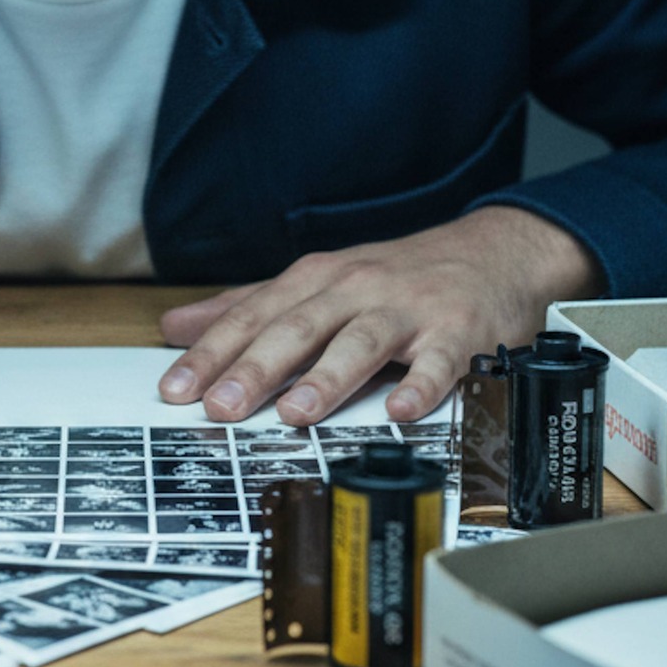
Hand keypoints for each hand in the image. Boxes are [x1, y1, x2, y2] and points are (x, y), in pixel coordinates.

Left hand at [157, 206, 602, 424]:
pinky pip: (439, 362)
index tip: (175, 387)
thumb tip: (174, 326)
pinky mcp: (458, 333)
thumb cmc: (396, 276)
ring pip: (362, 341)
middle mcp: (357, 289)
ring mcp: (409, 310)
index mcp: (317, 280)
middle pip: (299, 327)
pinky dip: (422, 387)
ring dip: (328, 377)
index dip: (212, 352)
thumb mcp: (316, 282)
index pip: (254, 315)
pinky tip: (400, 412)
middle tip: (219, 406)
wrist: (491, 253)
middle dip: (255, 367)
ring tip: (295, 413)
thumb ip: (247, 307)